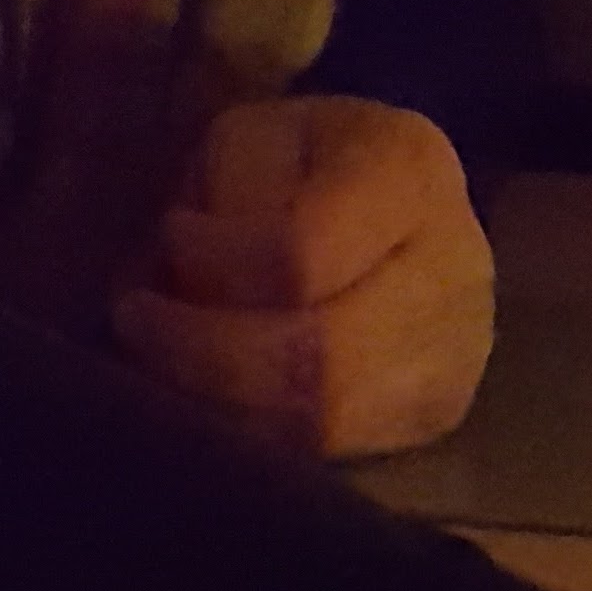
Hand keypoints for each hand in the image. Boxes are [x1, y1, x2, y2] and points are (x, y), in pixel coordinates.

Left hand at [111, 97, 494, 460]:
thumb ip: (221, 196)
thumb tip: (178, 290)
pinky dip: (251, 436)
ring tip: (166, 365)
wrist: (403, 214)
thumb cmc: (310, 166)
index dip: (213, 264)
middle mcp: (453, 273)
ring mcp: (454, 359)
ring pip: (317, 427)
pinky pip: (325, 453)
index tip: (166, 239)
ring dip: (218, 405)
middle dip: (202, 356)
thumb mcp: (261, 137)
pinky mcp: (433, 418)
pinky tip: (212, 402)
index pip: (298, 257)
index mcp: (410, 174)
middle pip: (314, 363)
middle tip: (137, 327)